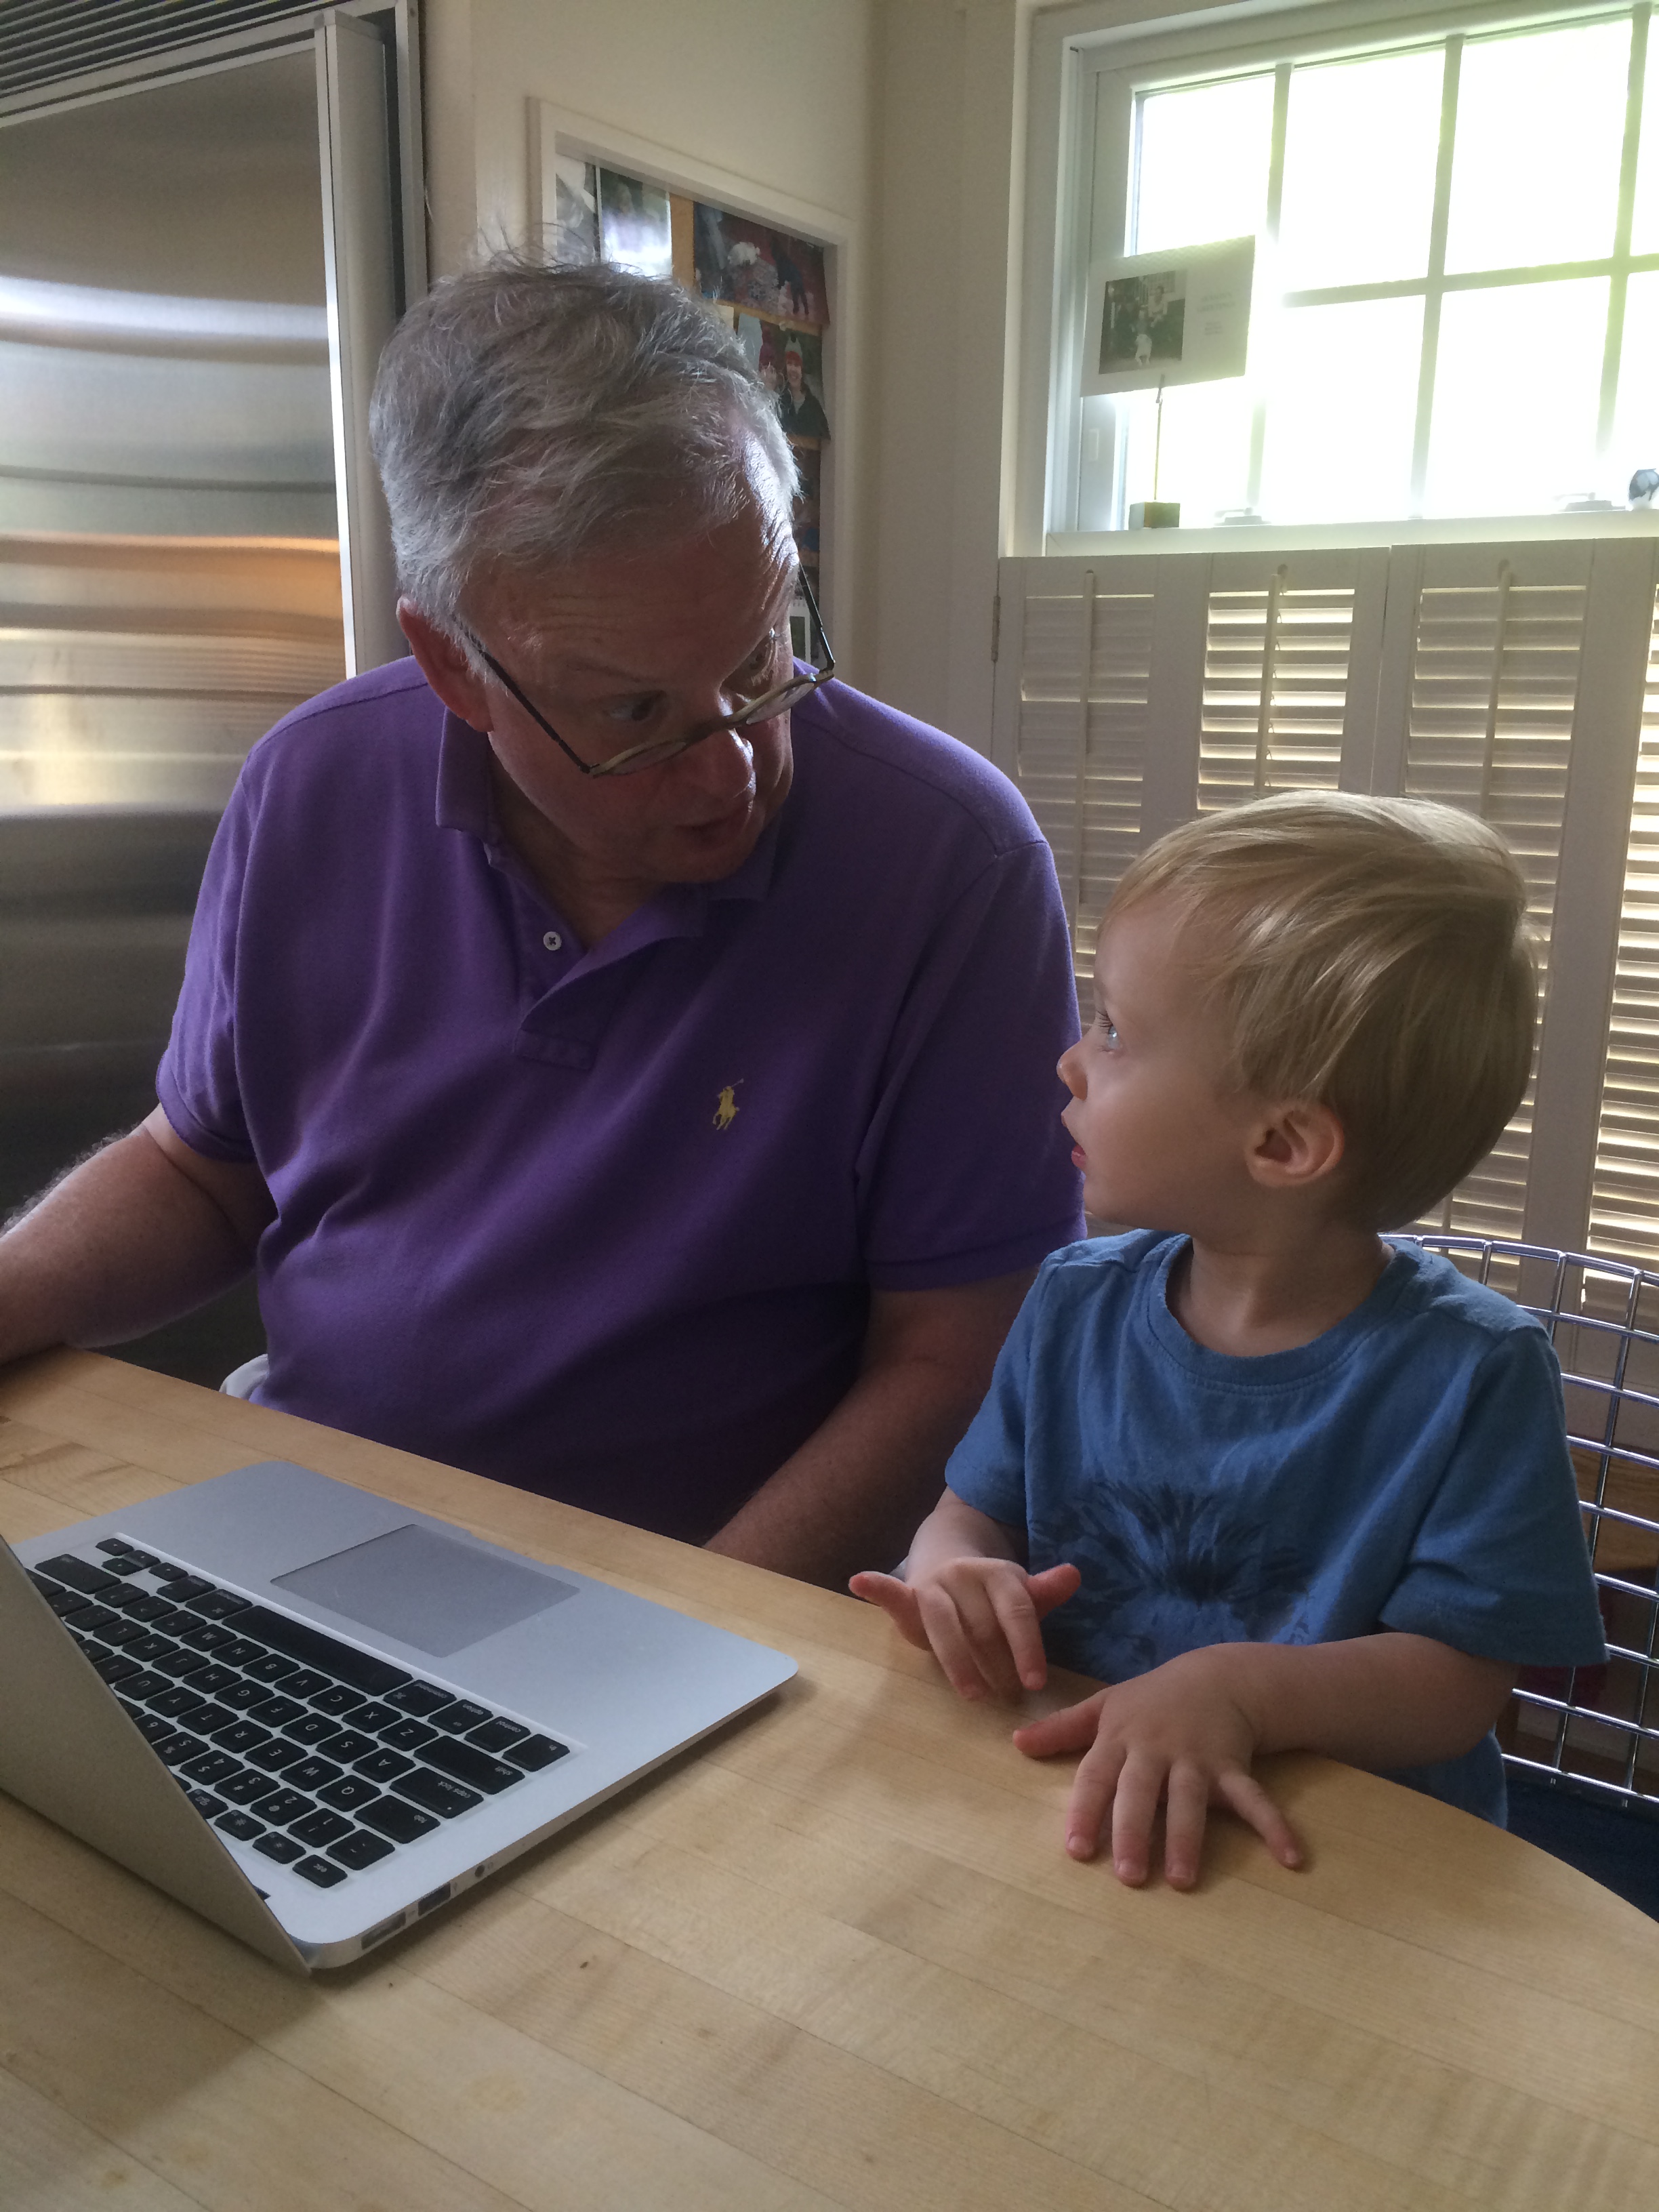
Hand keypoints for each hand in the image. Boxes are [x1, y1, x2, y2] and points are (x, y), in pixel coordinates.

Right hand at [849, 1557, 1080, 1699]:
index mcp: (998, 1574)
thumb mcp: (1020, 1593)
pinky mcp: (908, 1596)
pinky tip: (861, 1581)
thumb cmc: (991, 1595)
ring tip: (974, 1693)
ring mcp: (933, 1585)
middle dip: (997, 1665)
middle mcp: (964, 1574)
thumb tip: (1074, 1574)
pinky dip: (877, 1587)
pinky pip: (892, 1591)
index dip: (1027, 1647)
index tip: (1036, 1683)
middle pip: (982, 1626)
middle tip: (1008, 1697)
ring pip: (945, 1625)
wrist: (948, 1563)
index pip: (1016, 1611)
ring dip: (959, 1661)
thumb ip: (1043, 1592)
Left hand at [1011, 1647, 1302, 1887]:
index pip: (1097, 1777)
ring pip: (1191, 1800)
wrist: (1218, 1675)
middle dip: (1136, 1833)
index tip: (1076, 1850)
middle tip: (1129, 1878)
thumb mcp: (1105, 1707)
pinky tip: (1291, 1858)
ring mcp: (1197, 1758)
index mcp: (1121, 1738)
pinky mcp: (1234, 1766)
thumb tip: (1015, 1743)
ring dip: (1189, 1839)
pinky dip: (1274, 1827)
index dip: (1086, 1811)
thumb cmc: (1152, 1699)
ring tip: (1183, 1879)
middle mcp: (1157, 1749)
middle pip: (1142, 1793)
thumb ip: (1063, 1729)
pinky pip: (1254, 1799)